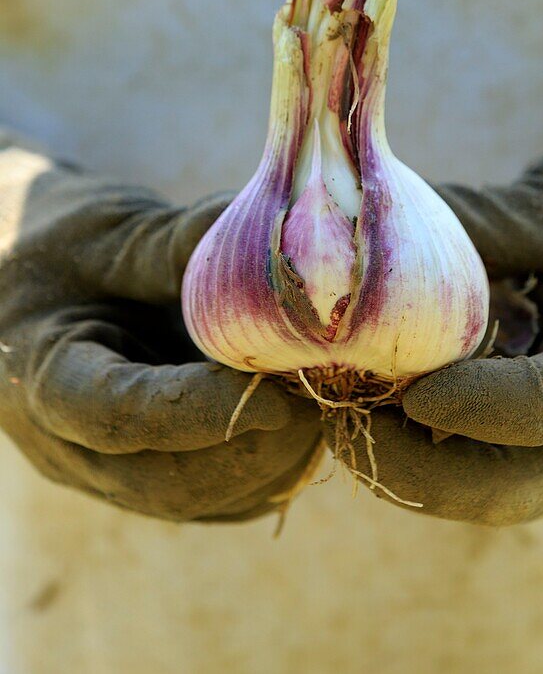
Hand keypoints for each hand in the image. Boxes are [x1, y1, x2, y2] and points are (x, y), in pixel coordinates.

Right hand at [0, 132, 320, 521]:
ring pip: (198, 499)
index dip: (201, 411)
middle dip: (257, 449)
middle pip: (167, 480)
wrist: (22, 279)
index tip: (280, 396)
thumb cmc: (62, 245)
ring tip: (328, 403)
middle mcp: (73, 444)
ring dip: (271, 464)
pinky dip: (268, 466)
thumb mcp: (110, 233)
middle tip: (326, 398)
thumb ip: (182, 242)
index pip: (116, 413)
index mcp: (45, 374)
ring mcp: (109, 469)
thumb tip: (279, 227)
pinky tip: (310, 417)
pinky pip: (214, 494)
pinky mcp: (148, 470)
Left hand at [326, 153, 542, 523]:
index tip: (413, 390)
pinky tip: (356, 402)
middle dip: (411, 467)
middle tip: (331, 417)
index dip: (488, 404)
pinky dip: (409, 448)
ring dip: (396, 462)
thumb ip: (489, 221)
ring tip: (325, 406)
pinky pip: (469, 476)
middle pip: (507, 487)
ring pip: (476, 494)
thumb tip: (375, 213)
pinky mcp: (536, 468)